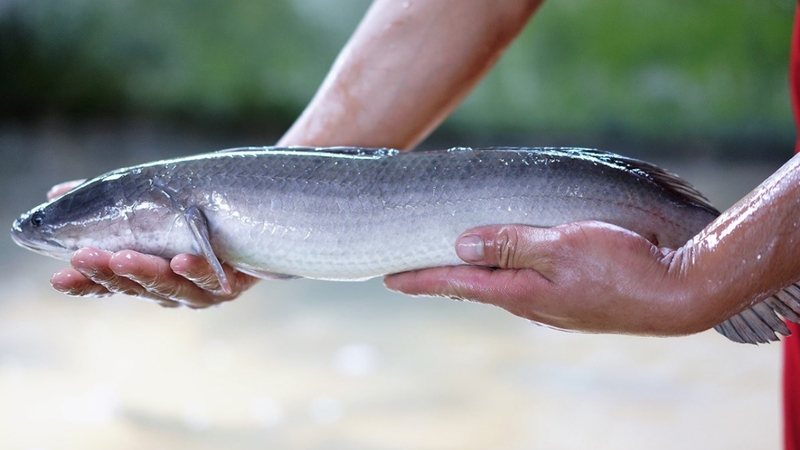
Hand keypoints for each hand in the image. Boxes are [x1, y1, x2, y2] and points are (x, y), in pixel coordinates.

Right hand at [46, 181, 257, 307]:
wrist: (257, 220)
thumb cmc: (197, 218)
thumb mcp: (153, 207)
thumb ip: (111, 202)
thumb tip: (56, 191)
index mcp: (147, 277)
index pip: (109, 285)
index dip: (85, 284)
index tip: (59, 278)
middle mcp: (171, 290)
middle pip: (136, 287)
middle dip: (109, 273)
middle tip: (85, 257)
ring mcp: (201, 291)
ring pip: (170, 287)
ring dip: (145, 272)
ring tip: (123, 257)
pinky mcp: (231, 283)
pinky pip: (213, 279)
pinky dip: (196, 270)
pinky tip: (180, 260)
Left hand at [385, 222, 715, 336]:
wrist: (680, 295)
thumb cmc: (625, 266)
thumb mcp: (564, 245)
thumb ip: (514, 243)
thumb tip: (462, 244)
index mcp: (522, 291)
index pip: (458, 284)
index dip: (421, 279)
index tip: (388, 278)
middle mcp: (531, 302)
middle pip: (474, 287)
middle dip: (440, 277)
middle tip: (410, 268)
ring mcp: (553, 304)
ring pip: (499, 285)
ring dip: (471, 275)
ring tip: (450, 261)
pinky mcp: (573, 298)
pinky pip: (525, 283)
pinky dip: (504, 270)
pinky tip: (507, 262)